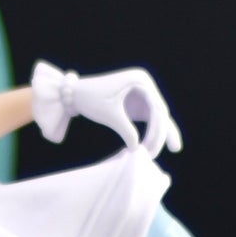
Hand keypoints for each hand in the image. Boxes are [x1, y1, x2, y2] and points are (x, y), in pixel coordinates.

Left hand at [31, 60, 182, 157]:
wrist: (74, 94)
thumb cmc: (90, 100)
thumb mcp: (109, 116)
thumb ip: (126, 130)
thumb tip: (137, 149)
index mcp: (141, 81)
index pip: (157, 109)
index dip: (156, 130)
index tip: (149, 148)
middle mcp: (146, 85)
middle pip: (160, 113)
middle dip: (159, 135)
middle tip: (153, 155)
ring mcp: (143, 95)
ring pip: (158, 118)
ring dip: (158, 136)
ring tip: (153, 155)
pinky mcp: (137, 104)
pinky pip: (150, 120)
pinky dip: (150, 133)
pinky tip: (151, 148)